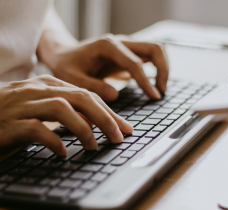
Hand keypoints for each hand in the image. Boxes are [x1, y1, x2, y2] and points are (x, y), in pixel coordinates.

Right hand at [0, 75, 132, 154]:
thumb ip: (66, 110)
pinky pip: (36, 129)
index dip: (109, 112)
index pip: (87, 95)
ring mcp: (24, 104)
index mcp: (49, 85)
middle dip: (105, 118)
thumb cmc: (14, 112)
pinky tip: (63, 152)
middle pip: (80, 98)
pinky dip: (54, 141)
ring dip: (83, 128)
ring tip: (93, 145)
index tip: (124, 128)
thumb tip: (93, 123)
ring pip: (62, 109)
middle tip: (118, 137)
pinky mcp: (10, 123)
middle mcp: (39, 90)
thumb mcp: (43, 106)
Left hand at [37, 33, 168, 100]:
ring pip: (155, 50)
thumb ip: (93, 86)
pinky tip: (152, 85)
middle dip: (163, 70)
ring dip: (163, 68)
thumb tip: (116, 95)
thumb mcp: (73, 78)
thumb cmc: (67, 66)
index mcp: (108, 46)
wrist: (64, 55)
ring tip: (159, 90)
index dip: (146, 81)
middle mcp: (120, 42)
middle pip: (155, 48)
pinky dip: (156, 69)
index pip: (135, 62)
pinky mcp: (127, 53)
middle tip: (160, 92)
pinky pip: (149, 57)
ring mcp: (126, 46)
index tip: (154, 97)